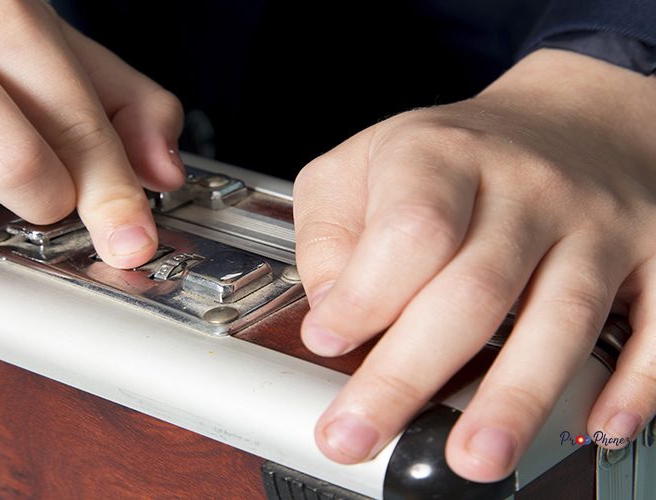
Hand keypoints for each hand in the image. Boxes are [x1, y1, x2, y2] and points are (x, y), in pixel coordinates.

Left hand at [293, 49, 655, 481]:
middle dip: (411, 374)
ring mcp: (595, 221)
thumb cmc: (452, 157)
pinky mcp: (652, 253)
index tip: (327, 340)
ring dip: (517, 396)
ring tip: (475, 457)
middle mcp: (525, 187)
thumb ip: (329, 235)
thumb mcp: (361, 165)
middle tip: (361, 434)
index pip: (410, 230)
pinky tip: (599, 423)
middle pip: (474, 288)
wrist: (564, 122)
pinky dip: (633, 381)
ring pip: (562, 315)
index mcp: (442, 157)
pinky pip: (654, 323)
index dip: (366, 293)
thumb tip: (329, 316)